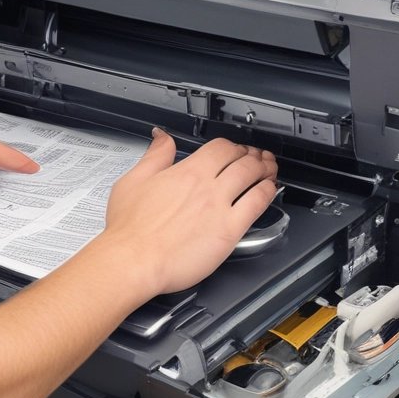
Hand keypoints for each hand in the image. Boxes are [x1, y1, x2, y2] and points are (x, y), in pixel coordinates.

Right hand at [101, 129, 276, 297]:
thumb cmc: (129, 229)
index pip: (220, 147)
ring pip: (253, 176)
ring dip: (265, 169)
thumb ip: (154, 155)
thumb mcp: (133, 180)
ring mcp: (219, 206)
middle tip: (257, 158)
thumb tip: (162, 137)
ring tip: (269, 170)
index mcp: (186, 171)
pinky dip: (268, 192)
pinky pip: (257, 203)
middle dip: (252, 156)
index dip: (232, 146)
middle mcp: (206, 185)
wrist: (133, 260)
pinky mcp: (229, 230)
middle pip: (241, 159)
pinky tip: (269, 191)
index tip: (235, 151)